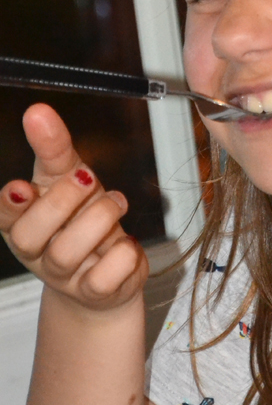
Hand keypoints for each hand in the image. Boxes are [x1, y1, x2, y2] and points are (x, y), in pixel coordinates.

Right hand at [0, 103, 147, 310]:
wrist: (105, 278)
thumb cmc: (79, 220)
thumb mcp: (67, 179)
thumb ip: (52, 148)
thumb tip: (37, 111)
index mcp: (22, 223)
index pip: (5, 216)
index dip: (10, 204)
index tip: (22, 186)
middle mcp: (37, 253)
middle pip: (29, 236)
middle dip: (60, 202)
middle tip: (88, 178)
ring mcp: (65, 277)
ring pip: (67, 253)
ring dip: (98, 219)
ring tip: (117, 201)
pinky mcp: (95, 293)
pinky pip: (104, 279)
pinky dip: (121, 255)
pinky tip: (127, 241)